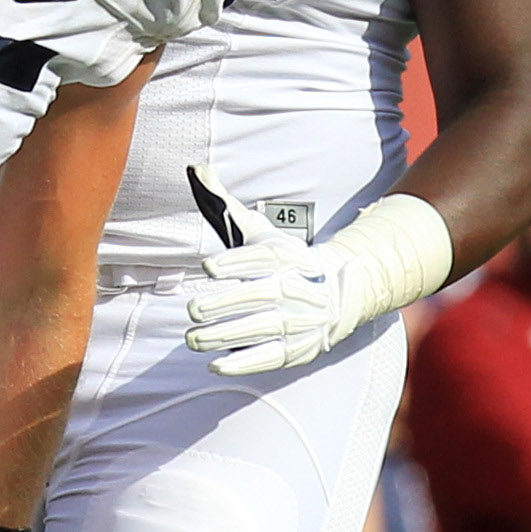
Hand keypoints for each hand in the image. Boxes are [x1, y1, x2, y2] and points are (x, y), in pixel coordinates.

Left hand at [185, 165, 349, 374]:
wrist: (338, 293)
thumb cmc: (285, 261)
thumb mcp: (260, 231)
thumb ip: (225, 205)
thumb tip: (196, 168)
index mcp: (285, 257)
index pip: (260, 259)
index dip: (235, 263)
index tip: (209, 268)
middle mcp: (293, 288)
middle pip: (259, 297)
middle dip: (224, 304)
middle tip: (192, 310)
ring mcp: (297, 320)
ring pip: (260, 329)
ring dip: (225, 336)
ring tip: (192, 339)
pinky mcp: (298, 348)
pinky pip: (270, 357)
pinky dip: (243, 363)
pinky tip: (215, 363)